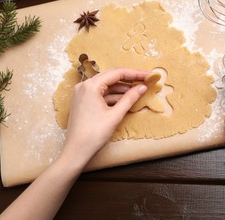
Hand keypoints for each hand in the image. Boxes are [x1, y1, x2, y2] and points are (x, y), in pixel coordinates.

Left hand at [0, 68, 148, 219]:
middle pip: (111, 77)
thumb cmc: (94, 134)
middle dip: (129, 79)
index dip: (134, 73)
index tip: (148, 75)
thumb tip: (142, 87)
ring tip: (138, 90)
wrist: (76, 151)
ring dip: (121, 88)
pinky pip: (100, 94)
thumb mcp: (115, 115)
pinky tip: (125, 99)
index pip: (117, 73)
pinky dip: (113, 96)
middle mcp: (84, 86)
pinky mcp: (83, 101)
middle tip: (145, 80)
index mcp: (91, 86)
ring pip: (106, 85)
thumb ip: (129, 98)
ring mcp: (82, 93)